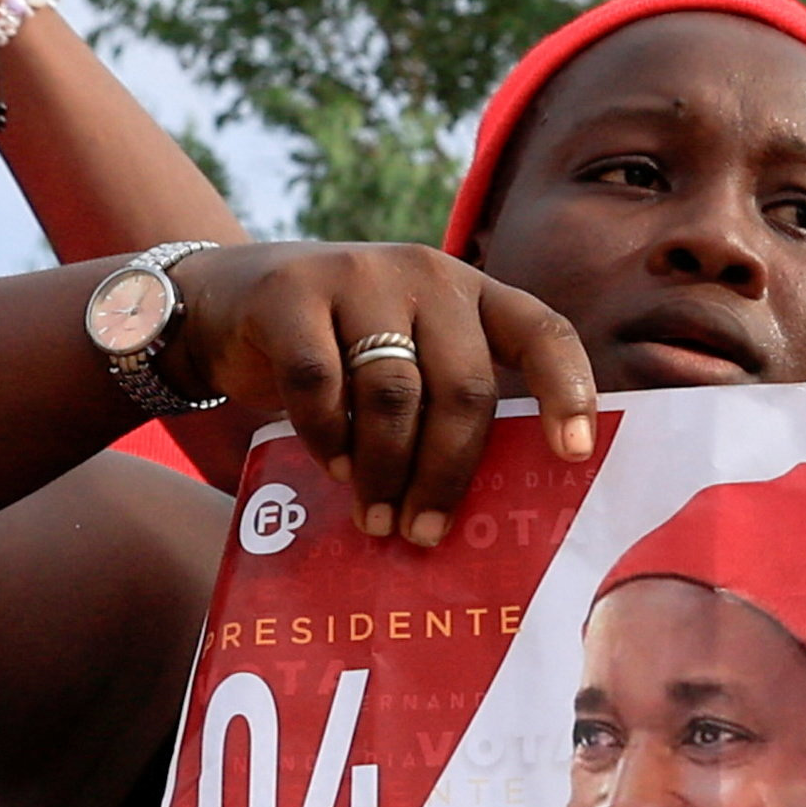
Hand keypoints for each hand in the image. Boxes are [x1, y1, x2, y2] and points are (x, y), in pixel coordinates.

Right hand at [160, 240, 602, 545]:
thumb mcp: (408, 356)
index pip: (543, 331)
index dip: (568, 390)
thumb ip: (445, 401)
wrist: (230, 299)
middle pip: (462, 386)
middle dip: (447, 471)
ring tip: (376, 517)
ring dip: (387, 468)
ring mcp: (359, 275)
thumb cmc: (344, 349)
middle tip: (424, 531)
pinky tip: (333, 469)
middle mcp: (427, 274)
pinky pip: (320, 382)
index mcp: (474, 294)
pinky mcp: (292, 294)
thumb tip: (484, 512)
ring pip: (392, 391)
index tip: (575, 453)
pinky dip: (327, 437)